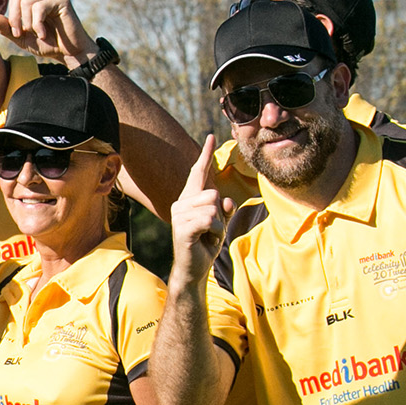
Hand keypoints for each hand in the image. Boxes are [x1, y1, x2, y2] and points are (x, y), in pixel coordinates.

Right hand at [170, 136, 233, 284]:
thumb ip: (223, 209)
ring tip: (207, 236)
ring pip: (213, 207)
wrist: (194, 268)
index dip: (205, 155)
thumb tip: (226, 201)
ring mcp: (179, 215)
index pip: (198, 173)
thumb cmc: (205, 245)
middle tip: (210, 230)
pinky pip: (209, 220)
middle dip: (219, 214)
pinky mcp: (182, 228)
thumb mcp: (219, 224)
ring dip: (218, 225)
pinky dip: (214, 232)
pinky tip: (205, 241)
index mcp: (188, 199)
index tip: (211, 137)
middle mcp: (180, 203)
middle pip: (213, 194)